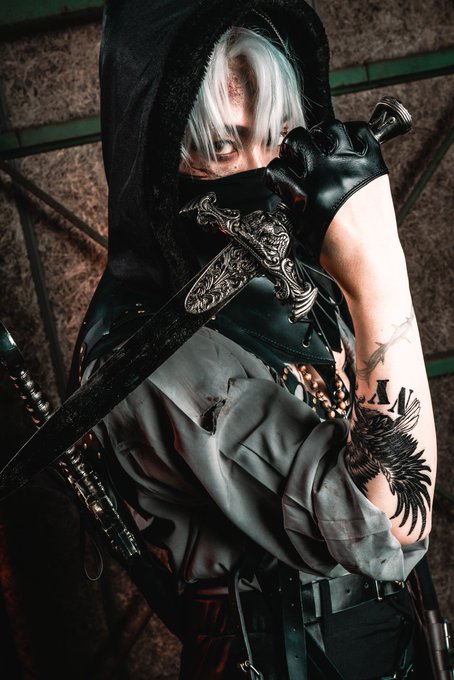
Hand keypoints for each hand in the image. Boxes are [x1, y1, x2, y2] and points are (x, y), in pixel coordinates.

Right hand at [265, 120, 387, 262]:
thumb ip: (294, 205)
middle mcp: (330, 175)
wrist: (370, 263)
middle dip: (293, 148)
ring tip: (323, 149)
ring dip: (321, 137)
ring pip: (330, 127)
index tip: (281, 178)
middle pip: (298, 138)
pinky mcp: (374, 164)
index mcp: (308, 195)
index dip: (276, 175)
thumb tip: (290, 187)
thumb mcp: (303, 231)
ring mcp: (353, 166)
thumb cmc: (339, 255)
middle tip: (298, 158)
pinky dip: (352, 135)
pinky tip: (347, 148)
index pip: (277, 169)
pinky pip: (362, 131)